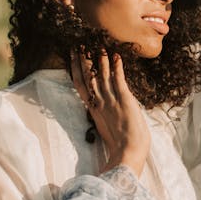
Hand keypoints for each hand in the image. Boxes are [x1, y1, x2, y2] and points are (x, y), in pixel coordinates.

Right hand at [70, 49, 150, 176]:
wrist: (127, 152)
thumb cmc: (120, 146)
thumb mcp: (105, 128)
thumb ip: (102, 116)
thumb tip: (101, 110)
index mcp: (93, 110)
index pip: (80, 85)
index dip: (75, 69)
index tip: (73, 57)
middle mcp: (99, 102)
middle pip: (87, 77)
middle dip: (83, 61)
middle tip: (80, 46)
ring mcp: (111, 100)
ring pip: (102, 75)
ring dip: (100, 60)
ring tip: (99, 46)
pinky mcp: (125, 99)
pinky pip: (119, 79)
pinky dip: (117, 67)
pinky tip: (116, 57)